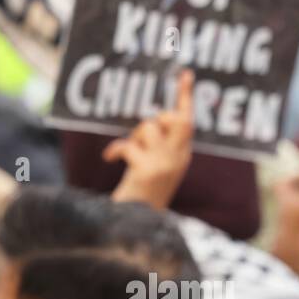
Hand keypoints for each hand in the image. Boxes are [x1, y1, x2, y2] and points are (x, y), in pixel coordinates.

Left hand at [106, 68, 195, 209]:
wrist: (137, 224)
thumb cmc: (142, 193)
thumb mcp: (156, 167)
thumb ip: (160, 145)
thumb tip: (154, 119)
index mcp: (183, 157)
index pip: (188, 122)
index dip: (185, 97)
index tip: (185, 74)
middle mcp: (178, 159)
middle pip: (175, 119)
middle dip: (157, 118)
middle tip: (145, 136)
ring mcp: (165, 165)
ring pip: (148, 128)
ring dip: (133, 136)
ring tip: (127, 154)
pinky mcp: (147, 171)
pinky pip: (129, 145)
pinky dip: (116, 150)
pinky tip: (110, 159)